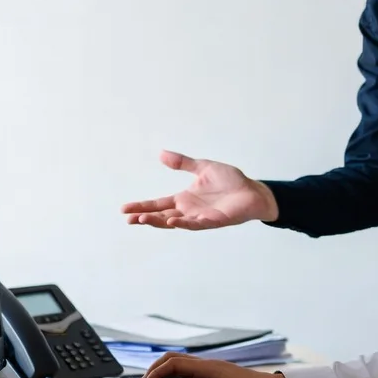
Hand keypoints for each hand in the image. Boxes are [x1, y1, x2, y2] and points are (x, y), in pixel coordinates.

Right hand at [121, 150, 278, 229]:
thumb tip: (160, 153)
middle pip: (161, 216)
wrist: (253, 191)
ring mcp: (200, 217)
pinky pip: (196, 224)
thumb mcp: (203, 167)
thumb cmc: (230, 181)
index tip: (124, 208)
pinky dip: (183, 223)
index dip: (142, 206)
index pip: (158, 204)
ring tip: (142, 220)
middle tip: (128, 218)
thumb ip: (182, 163)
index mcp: (184, 198)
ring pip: (174, 222)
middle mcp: (189, 210)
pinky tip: (172, 221)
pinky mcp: (213, 221)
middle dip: (144, 217)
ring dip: (159, 222)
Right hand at [137, 353, 288, 377]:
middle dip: (154, 369)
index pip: (174, 364)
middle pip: (173, 359)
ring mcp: (209, 368)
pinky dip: (173, 375)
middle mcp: (207, 365)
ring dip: (162, 370)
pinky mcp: (212, 374)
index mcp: (208, 368)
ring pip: (179, 362)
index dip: (155, 374)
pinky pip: (187, 370)